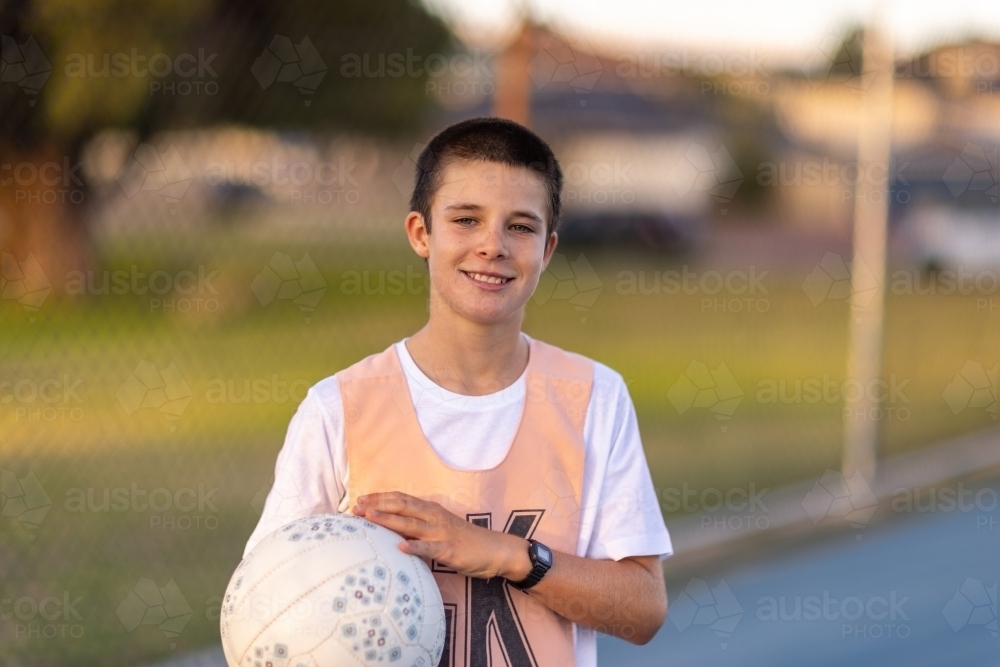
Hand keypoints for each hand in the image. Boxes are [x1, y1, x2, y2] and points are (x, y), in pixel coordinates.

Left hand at [352, 491, 530, 580]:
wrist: (493, 549)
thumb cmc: (462, 539)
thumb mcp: (438, 526)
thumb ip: (417, 524)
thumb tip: (391, 526)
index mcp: (430, 510)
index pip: (401, 499)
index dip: (380, 498)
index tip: (359, 500)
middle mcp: (433, 517)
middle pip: (402, 506)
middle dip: (378, 505)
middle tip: (356, 507)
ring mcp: (441, 532)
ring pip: (411, 524)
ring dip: (389, 520)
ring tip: (370, 518)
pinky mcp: (449, 549)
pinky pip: (430, 548)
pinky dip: (416, 547)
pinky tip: (401, 548)